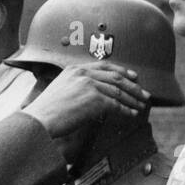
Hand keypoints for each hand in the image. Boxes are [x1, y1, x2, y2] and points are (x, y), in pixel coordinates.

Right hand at [21, 62, 149, 137]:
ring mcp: (89, 85)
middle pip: (116, 76)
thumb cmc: (46, 111)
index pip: (104, 65)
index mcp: (75, 69)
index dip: (122, 70)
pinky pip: (116, 104)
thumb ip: (77, 86)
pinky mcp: (94, 99)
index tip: (133, 76)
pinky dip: (126, 110)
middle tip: (144, 93)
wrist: (39, 120)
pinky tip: (131, 114)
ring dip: (132, 99)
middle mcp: (83, 73)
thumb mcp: (61, 90)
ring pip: (119, 90)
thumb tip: (92, 95)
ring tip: (141, 106)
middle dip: (133, 86)